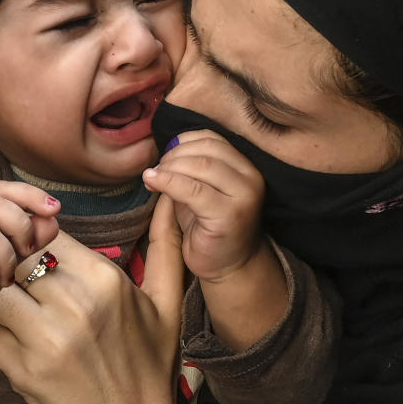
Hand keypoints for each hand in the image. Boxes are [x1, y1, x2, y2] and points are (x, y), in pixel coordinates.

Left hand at [0, 225, 186, 403]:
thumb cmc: (150, 367)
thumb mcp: (168, 303)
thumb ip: (167, 246)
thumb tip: (171, 200)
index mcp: (106, 280)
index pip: (45, 233)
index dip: (31, 237)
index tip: (31, 250)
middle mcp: (74, 305)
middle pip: (15, 256)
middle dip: (6, 259)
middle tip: (6, 269)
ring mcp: (45, 338)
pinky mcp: (21, 369)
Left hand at [143, 129, 264, 281]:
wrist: (228, 265)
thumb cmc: (209, 226)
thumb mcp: (199, 188)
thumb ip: (189, 167)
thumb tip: (165, 149)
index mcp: (245, 165)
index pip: (211, 138)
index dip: (183, 141)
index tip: (164, 154)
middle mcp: (251, 177)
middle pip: (206, 150)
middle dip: (174, 155)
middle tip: (155, 169)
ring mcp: (244, 196)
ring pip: (200, 166)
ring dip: (169, 168)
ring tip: (151, 177)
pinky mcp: (229, 214)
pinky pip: (193, 190)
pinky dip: (168, 182)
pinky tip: (153, 183)